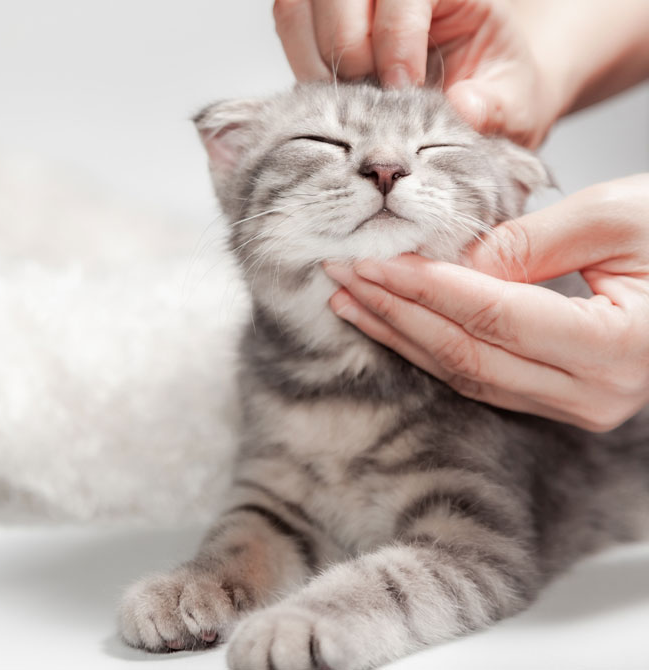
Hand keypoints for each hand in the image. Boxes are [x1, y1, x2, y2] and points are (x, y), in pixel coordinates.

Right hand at [272, 0, 558, 146]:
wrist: (469, 92)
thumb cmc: (488, 93)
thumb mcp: (512, 104)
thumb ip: (494, 107)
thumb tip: (463, 108)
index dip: (395, 40)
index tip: (401, 92)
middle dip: (347, 49)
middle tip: (367, 99)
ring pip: (299, 4)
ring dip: (314, 58)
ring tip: (346, 99)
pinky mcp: (315, 11)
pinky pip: (288, 21)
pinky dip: (300, 60)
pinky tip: (329, 92)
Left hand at [323, 174, 648, 431]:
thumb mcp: (618, 216)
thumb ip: (528, 242)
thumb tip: (446, 262)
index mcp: (620, 345)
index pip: (493, 315)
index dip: (423, 287)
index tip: (367, 260)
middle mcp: (598, 392)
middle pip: (467, 354)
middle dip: (394, 313)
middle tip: (337, 276)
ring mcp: (581, 406)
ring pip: (466, 374)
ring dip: (401, 335)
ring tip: (348, 300)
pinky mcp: (564, 400)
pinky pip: (482, 379)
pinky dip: (431, 349)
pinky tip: (393, 324)